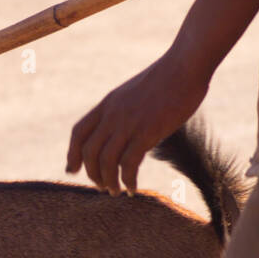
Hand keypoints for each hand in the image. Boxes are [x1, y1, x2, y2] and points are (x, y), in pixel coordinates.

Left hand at [67, 49, 208, 193]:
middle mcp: (113, 114)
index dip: (72, 154)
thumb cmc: (169, 78)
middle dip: (92, 174)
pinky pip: (129, 164)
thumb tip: (128, 128)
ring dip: (108, 181)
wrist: (186, 65)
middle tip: (102, 187)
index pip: (79, 132)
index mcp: (108, 103)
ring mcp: (129, 123)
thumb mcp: (136, 92)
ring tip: (116, 192)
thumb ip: (126, 110)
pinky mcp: (147, 132)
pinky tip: (133, 188)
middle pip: (89, 151)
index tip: (72, 170)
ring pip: (106, 161)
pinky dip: (128, 180)